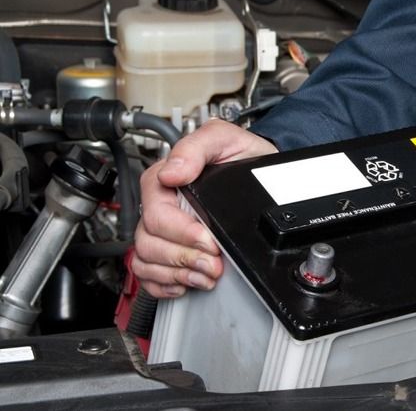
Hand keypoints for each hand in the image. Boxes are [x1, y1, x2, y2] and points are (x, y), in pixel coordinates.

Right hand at [132, 119, 277, 297]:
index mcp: (165, 180)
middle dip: (184, 258)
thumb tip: (173, 171)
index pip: (156, 213)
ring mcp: (163, 230)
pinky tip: (187, 281)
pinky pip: (149, 275)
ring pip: (146, 261)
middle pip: (149, 242)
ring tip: (206, 274)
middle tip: (213, 263)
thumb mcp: (225, 138)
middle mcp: (161, 206)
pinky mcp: (170, 249)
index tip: (208, 240)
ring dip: (178, 273)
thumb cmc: (242, 155)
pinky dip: (165, 284)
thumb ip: (197, 147)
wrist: (262, 173)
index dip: (181, 232)